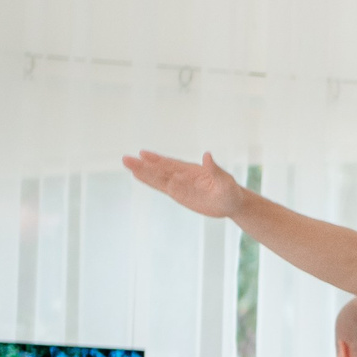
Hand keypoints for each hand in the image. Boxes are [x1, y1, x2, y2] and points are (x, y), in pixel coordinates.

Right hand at [123, 150, 248, 219]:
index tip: (143, 154)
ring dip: (143, 172)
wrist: (231, 203)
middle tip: (125, 158)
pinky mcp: (178, 194)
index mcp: (192, 170)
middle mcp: (182, 176)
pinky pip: (161, 187)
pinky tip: (138, 175)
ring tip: (127, 164)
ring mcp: (178, 185)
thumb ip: (215, 170)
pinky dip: (150, 182)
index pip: (172, 165)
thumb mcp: (225, 181)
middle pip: (160, 170)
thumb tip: (208, 155)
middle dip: (143, 165)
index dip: (157, 160)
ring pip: (157, 178)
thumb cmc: (230, 190)